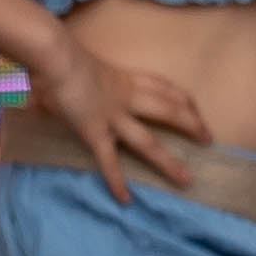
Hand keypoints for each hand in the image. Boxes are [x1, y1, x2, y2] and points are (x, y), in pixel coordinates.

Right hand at [28, 43, 212, 203]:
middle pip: (170, 111)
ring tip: (187, 180)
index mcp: (125, 79)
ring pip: (148, 143)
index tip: (196, 109)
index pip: (165, 87)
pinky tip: (126, 199)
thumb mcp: (78, 68)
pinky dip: (117, 181)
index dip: (184, 99)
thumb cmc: (60, 57)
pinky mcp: (94, 132)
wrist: (55, 56)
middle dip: (192, 125)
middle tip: (209, 140)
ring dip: (169, 163)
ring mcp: (113, 117)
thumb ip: (75, 82)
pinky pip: (109, 160)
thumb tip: (47, 92)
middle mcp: (127, 98)